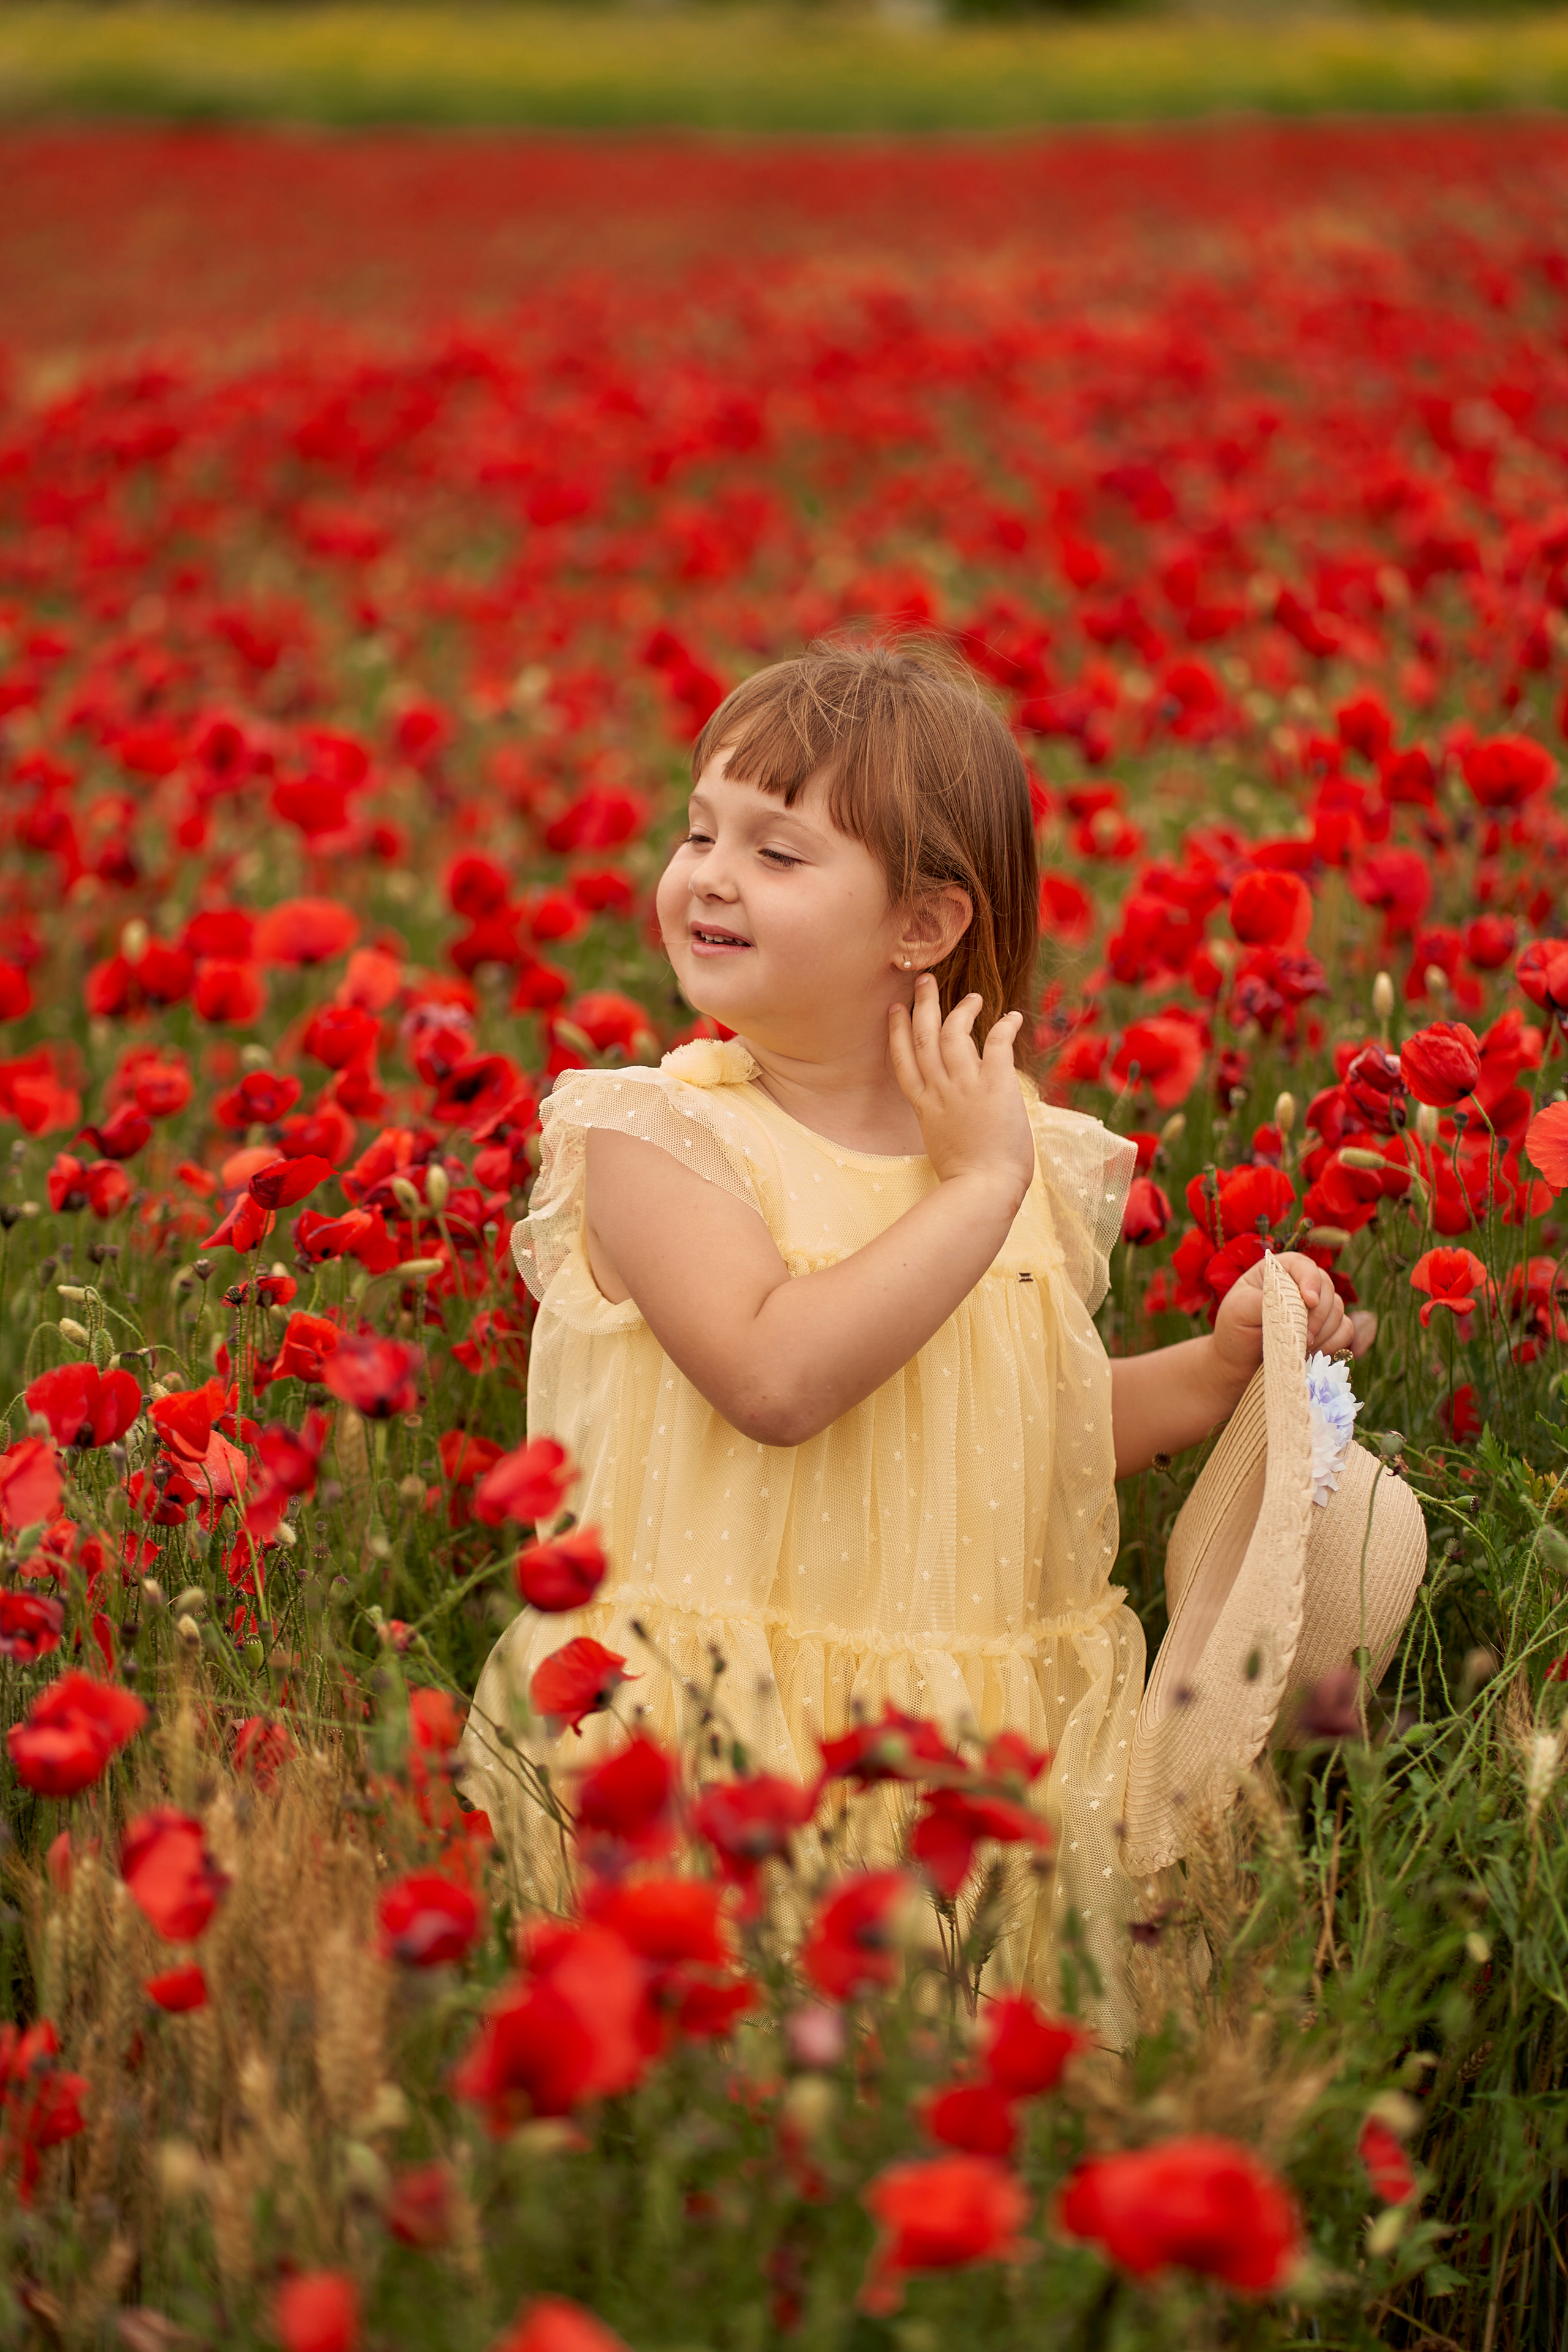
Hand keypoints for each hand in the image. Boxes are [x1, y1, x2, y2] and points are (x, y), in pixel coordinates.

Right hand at [887, 977, 1034, 1206]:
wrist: (982, 1189)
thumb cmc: (966, 1178)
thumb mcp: (943, 1144)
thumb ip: (944, 1121)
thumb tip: (954, 1114)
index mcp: (925, 1107)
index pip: (904, 1061)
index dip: (898, 1032)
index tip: (896, 1010)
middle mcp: (940, 1090)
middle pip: (924, 1037)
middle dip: (923, 1005)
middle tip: (925, 980)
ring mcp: (966, 1086)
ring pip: (954, 1033)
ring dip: (962, 1010)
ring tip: (973, 996)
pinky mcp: (995, 1085)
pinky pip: (996, 1044)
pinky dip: (1004, 1027)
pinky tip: (1012, 1017)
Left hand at [1209, 1249, 1364, 1408]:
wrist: (1239, 1363)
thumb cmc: (1235, 1330)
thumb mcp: (1238, 1311)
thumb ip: (1263, 1301)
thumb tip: (1291, 1301)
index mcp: (1277, 1272)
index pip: (1302, 1265)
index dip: (1310, 1280)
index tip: (1310, 1301)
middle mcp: (1300, 1285)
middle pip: (1327, 1288)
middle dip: (1316, 1315)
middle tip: (1302, 1338)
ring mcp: (1316, 1307)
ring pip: (1338, 1310)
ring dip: (1323, 1332)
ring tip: (1302, 1348)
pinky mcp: (1326, 1329)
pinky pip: (1344, 1330)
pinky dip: (1334, 1343)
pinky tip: (1315, 1354)